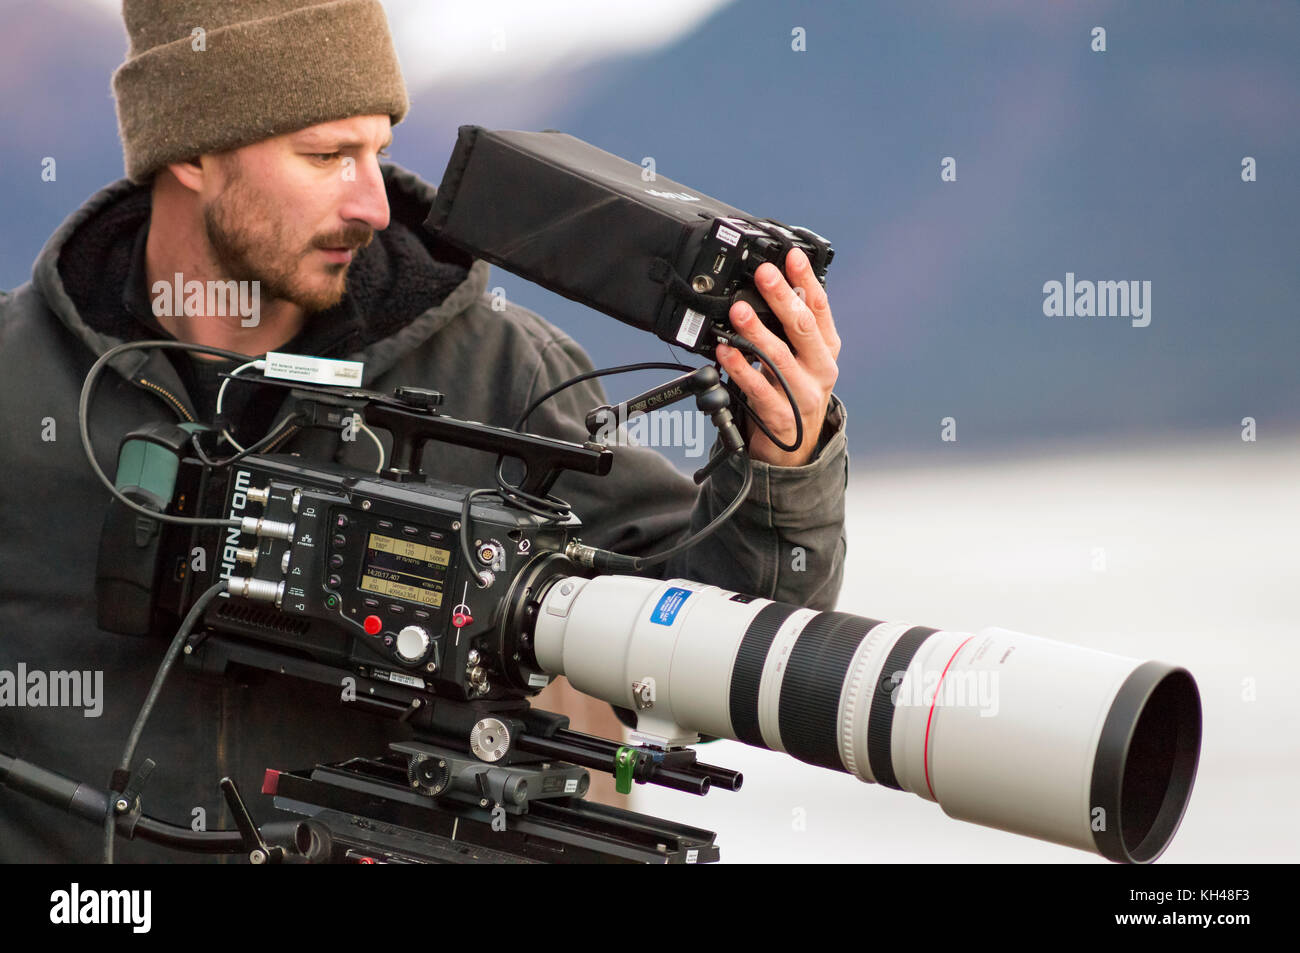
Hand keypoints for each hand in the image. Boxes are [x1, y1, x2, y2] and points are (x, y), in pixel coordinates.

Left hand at [714, 246, 840, 466]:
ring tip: (739, 311)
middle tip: (764, 274)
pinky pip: (758, 389)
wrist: (795, 448)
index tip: (792, 256)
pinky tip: (725, 352)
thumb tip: (774, 287)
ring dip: (757, 332)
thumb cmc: (793, 393)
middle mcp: (820, 369)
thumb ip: (790, 329)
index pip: (819, 308)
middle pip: (802, 328)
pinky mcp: (782, 416)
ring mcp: (803, 394)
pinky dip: (740, 368)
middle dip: (783, 297)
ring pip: (779, 358)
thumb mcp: (801, 359)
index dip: (806, 280)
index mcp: (827, 349)